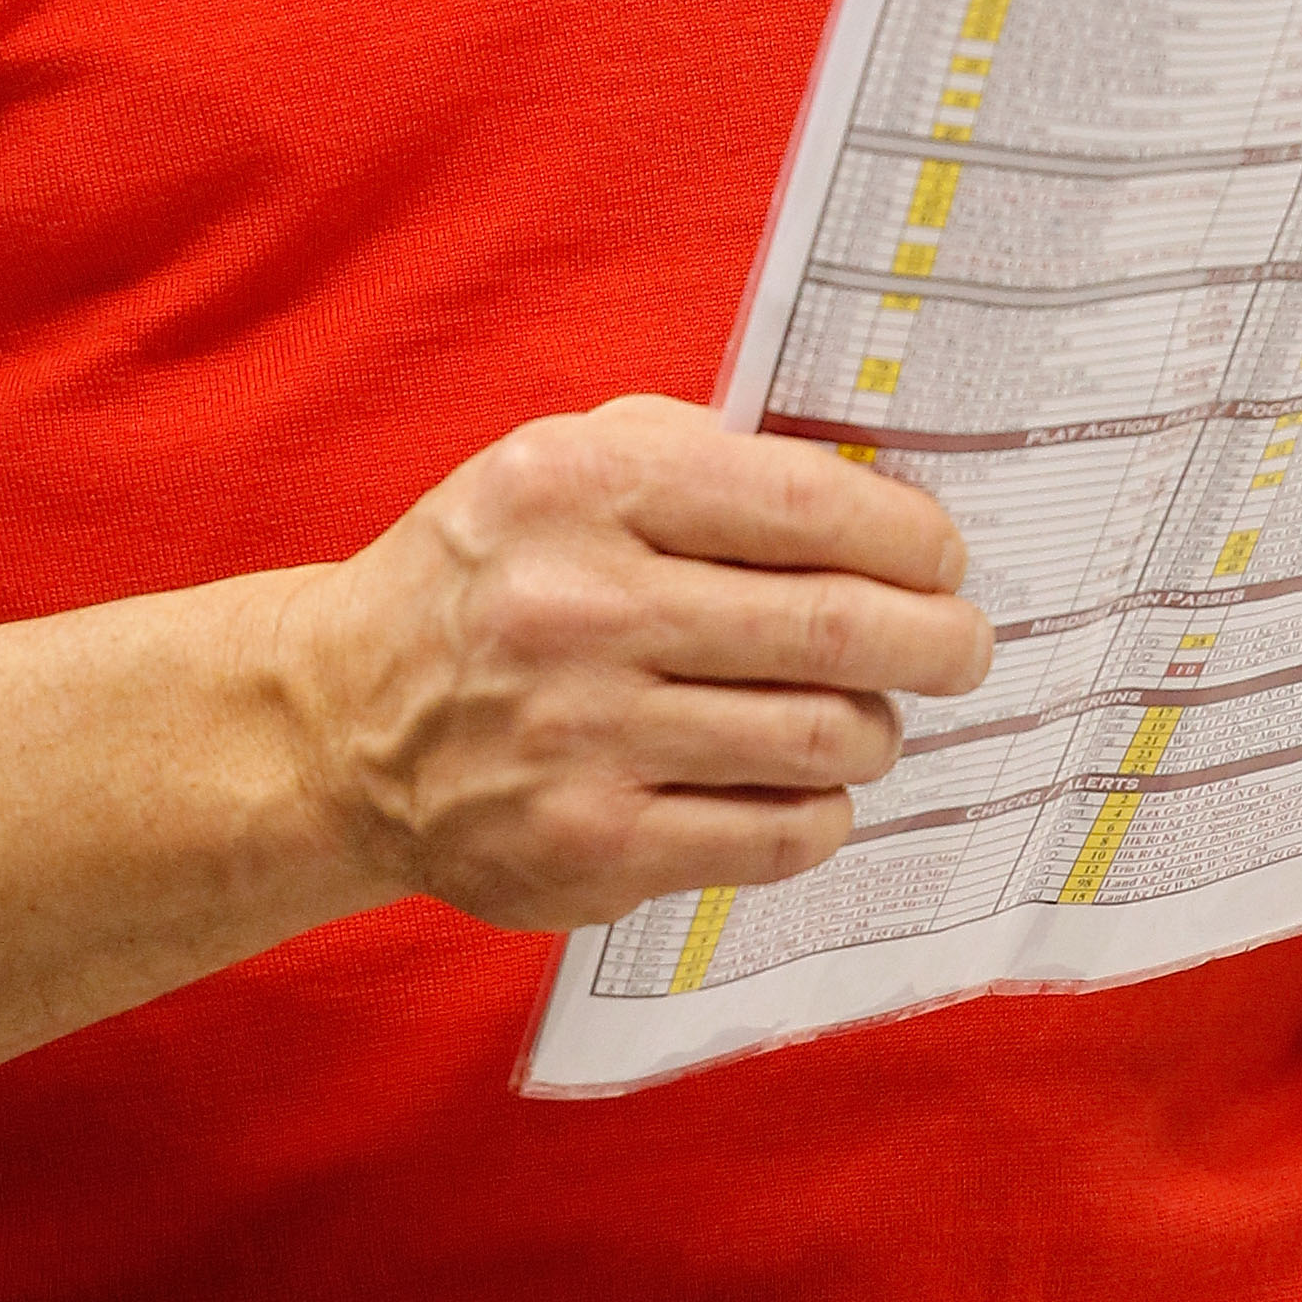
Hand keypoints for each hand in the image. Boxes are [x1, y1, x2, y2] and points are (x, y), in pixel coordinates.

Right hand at [277, 393, 992, 934]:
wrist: (338, 721)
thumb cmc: (484, 576)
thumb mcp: (556, 461)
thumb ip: (694, 454)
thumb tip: (869, 485)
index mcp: (581, 485)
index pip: (802, 502)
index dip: (908, 533)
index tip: (944, 555)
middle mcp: (579, 605)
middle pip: (833, 627)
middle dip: (936, 638)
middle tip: (963, 645)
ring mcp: (583, 735)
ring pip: (819, 738)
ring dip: (876, 729)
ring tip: (870, 717)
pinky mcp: (591, 847)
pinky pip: (773, 836)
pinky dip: (821, 812)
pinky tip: (806, 788)